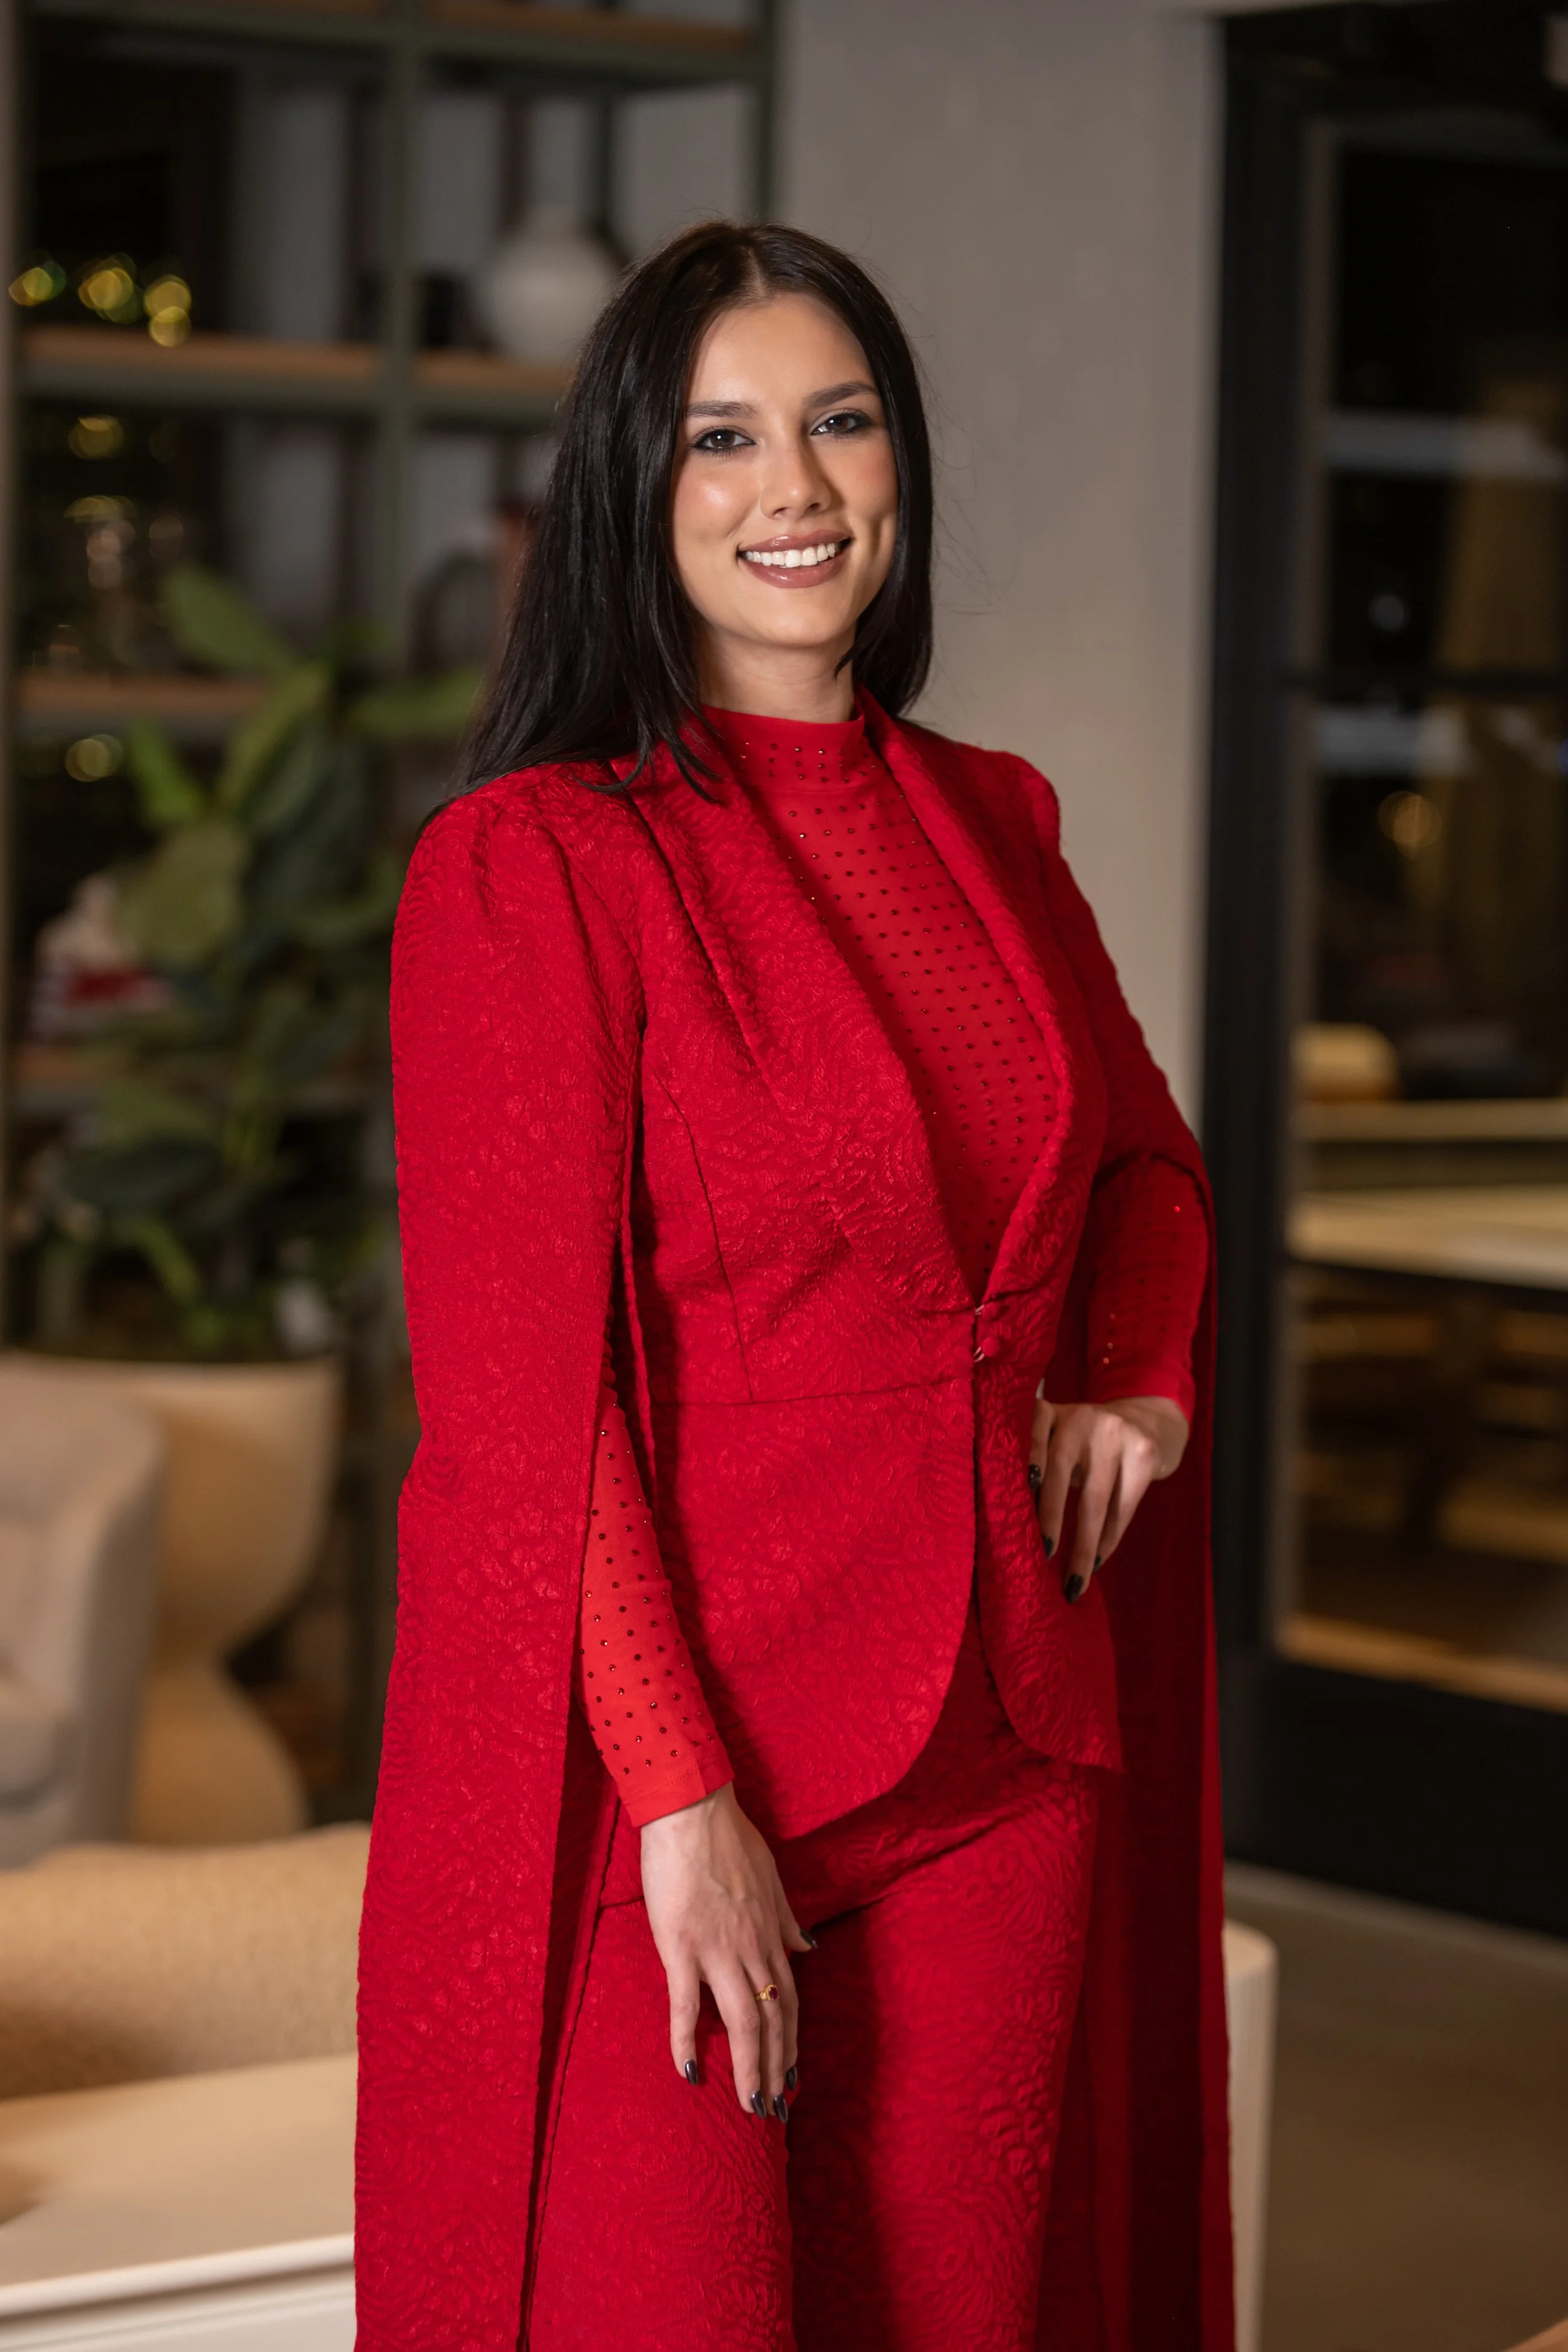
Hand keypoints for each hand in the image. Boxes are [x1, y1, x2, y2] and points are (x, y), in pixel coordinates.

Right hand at [640, 1780, 812, 2114]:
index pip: (790, 2001)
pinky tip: (689, 2072)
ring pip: (743, 2020)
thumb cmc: (729, 1841)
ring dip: (750, 2067)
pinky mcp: (682, 1946)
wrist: (693, 1811)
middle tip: (776, 2108)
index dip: (793, 2043)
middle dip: (777, 2067)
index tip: (794, 2077)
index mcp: (771, 1934)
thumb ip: (787, 1919)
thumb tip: (807, 1944)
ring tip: (751, 2105)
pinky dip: (687, 2040)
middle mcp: (752, 1948)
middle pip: (773, 2020)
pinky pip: (687, 2003)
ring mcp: (719, 1950)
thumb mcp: (771, 1880)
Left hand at [1028, 1393, 1188, 1600]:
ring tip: (1073, 1581)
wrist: (1148, 1420)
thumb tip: (1012, 1525)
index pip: (1032, 1434)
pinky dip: (1109, 1539)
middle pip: (1060, 1473)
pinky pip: (1122, 1507)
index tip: (1018, 1499)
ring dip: (1083, 1546)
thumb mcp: (1059, 1436)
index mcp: (1050, 1412)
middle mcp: (1079, 1418)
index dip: (1026, 1464)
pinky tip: (1097, 1561)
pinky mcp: (1143, 1453)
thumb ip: (1037, 1462)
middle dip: (1050, 1520)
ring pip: (1095, 1499)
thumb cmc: (1086, 1442)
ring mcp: (1115, 1432)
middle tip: (1042, 1558)